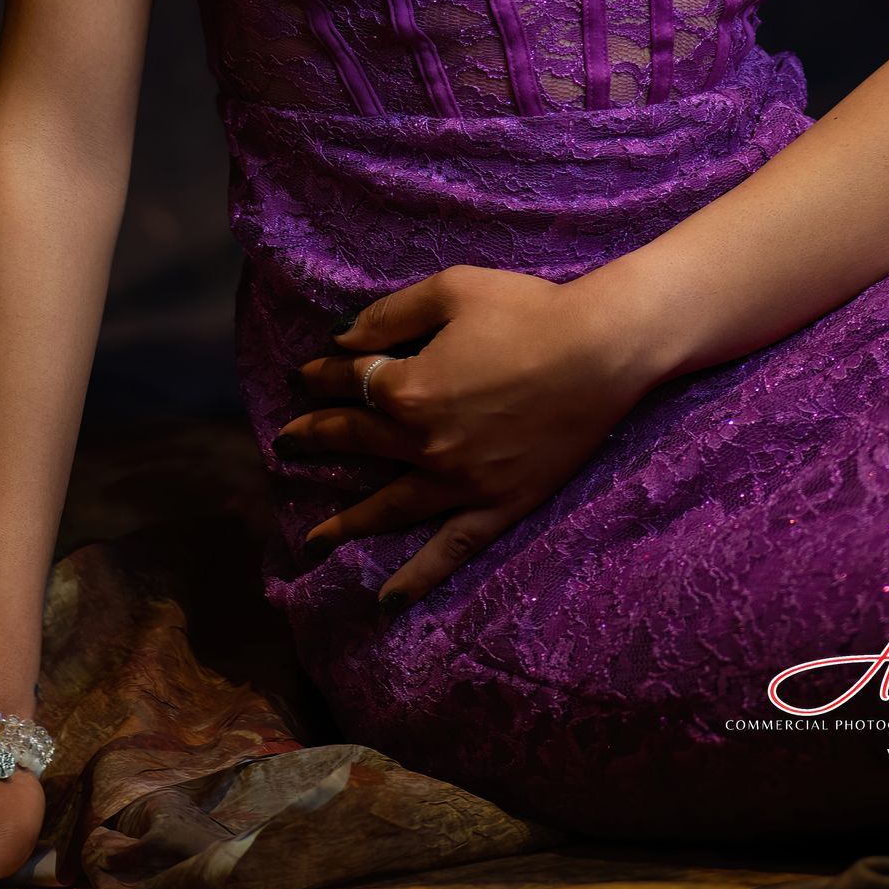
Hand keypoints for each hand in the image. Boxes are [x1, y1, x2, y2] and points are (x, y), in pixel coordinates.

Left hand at [276, 264, 662, 606]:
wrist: (600, 350)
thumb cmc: (527, 309)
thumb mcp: (451, 290)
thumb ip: (389, 315)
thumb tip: (341, 340)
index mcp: (408, 388)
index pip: (350, 382)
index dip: (324, 374)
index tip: (308, 373)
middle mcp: (424, 443)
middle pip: (357, 441)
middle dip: (317, 437)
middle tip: (288, 442)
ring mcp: (459, 482)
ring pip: (389, 507)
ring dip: (346, 523)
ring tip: (313, 540)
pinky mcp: (497, 505)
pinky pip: (450, 550)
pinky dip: (417, 577)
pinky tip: (387, 598)